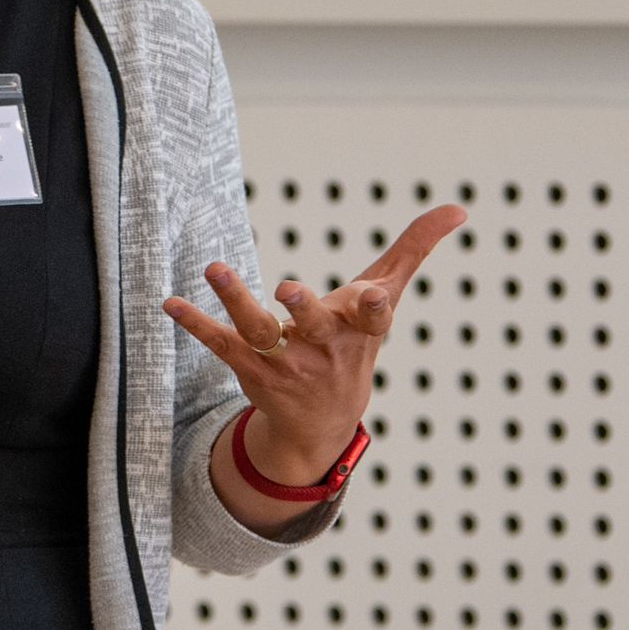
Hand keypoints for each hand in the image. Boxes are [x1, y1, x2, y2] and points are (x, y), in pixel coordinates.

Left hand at [165, 203, 464, 504]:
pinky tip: (169, 303)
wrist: (321, 421)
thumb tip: (459, 208)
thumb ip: (415, 250)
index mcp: (360, 330)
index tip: (375, 293)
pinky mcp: (249, 365)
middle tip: (288, 288)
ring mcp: (284, 360)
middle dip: (304, 308)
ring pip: (259, 331)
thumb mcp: (387, 298)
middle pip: (314, 326)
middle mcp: (323, 348)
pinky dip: (195, 323)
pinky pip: (220, 343)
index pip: (374, 318)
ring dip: (237, 299)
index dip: (375, 305)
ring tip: (215, 267)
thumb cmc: (356, 342)